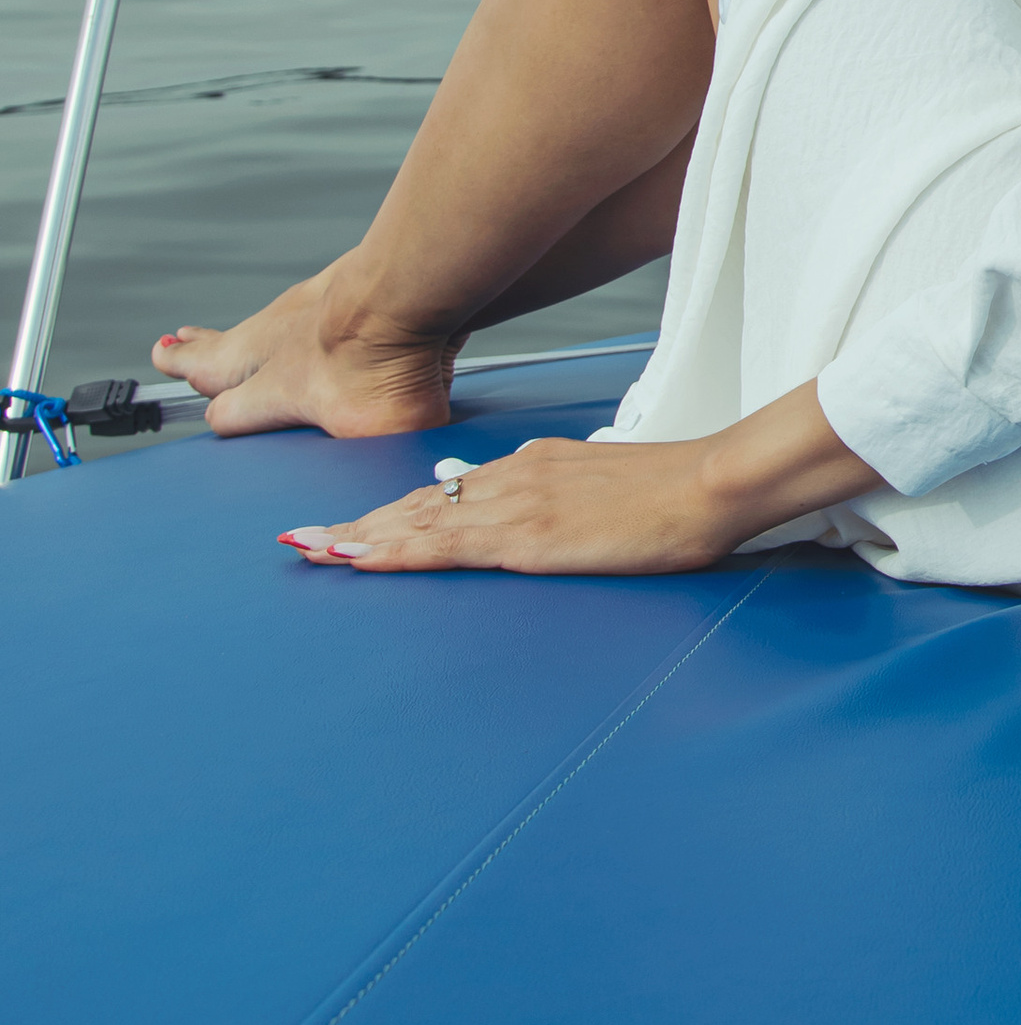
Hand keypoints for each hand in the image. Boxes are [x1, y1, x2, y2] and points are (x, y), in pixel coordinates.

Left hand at [281, 385, 880, 577]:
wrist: (710, 484)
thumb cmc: (679, 496)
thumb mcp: (613, 494)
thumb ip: (574, 506)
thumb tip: (551, 526)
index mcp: (536, 466)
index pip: (452, 491)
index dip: (400, 510)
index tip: (360, 524)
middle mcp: (514, 476)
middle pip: (420, 501)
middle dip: (362, 522)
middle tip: (305, 539)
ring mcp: (516, 504)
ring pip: (419, 520)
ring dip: (361, 537)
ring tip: (311, 550)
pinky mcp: (527, 536)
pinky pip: (444, 545)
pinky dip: (393, 551)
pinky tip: (359, 557)